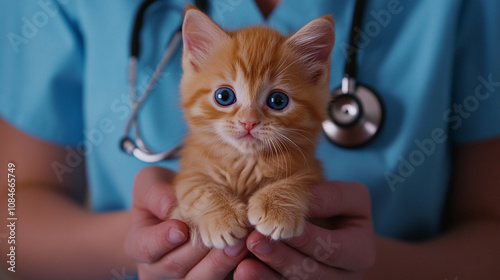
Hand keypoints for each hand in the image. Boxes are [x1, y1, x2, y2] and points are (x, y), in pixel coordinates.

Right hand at [124, 166, 247, 279]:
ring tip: (238, 245)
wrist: (179, 210)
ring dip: (219, 264)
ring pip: (199, 279)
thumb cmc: (162, 194)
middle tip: (221, 235)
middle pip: (175, 267)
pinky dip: (233, 270)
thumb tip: (168, 206)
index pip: (145, 248)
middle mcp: (157, 269)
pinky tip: (247, 255)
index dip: (161, 240)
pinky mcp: (206, 277)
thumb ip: (154, 191)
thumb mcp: (151, 183)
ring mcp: (182, 278)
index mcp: (139, 245)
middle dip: (198, 252)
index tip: (180, 229)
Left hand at [234, 181, 374, 279]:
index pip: (331, 248)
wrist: (332, 232)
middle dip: (281, 257)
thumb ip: (328, 197)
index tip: (276, 223)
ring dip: (268, 276)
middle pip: (312, 273)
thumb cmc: (337, 208)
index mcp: (361, 252)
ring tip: (243, 265)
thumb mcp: (346, 197)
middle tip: (254, 241)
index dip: (303, 238)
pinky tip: (244, 274)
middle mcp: (346, 277)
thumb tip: (302, 199)